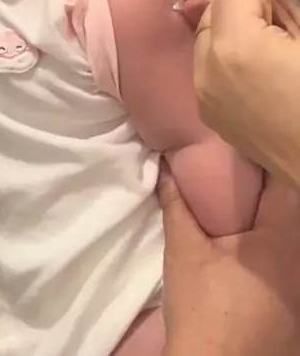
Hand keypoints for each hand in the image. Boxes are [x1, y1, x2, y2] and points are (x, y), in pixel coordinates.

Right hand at [159, 167, 299, 355]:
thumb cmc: (202, 309)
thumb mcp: (184, 252)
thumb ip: (177, 206)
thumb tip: (165, 169)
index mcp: (282, 238)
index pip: (285, 181)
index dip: (266, 157)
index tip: (244, 141)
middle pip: (291, 206)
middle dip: (267, 184)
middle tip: (239, 165)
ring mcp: (299, 284)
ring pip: (290, 233)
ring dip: (269, 214)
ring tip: (240, 196)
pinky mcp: (292, 304)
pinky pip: (287, 257)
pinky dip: (270, 241)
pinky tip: (246, 239)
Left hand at [192, 0, 299, 185]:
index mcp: (237, 45)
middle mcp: (208, 68)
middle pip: (214, 10)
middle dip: (236, 3)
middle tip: (270, 12)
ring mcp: (205, 94)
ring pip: (208, 38)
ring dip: (229, 29)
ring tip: (266, 41)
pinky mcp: (210, 113)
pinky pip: (208, 66)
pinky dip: (225, 56)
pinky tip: (257, 66)